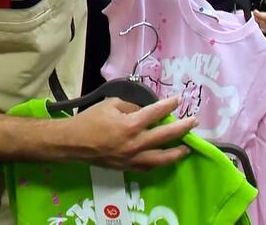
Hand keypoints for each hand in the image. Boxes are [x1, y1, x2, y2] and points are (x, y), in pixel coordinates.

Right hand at [68, 96, 196, 170]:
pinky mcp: (126, 167)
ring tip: (186, 148)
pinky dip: (158, 163)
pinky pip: (147, 167)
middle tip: (194, 122)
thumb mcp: (111, 104)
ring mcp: (131, 158)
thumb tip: (145, 109)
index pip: (156, 113)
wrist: (72, 143)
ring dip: (176, 153)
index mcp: (131, 125)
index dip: (169, 105)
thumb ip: (131, 106)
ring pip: (160, 158)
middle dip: (182, 128)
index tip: (179, 99)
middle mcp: (135, 143)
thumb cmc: (90, 120)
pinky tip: (164, 160)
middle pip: (165, 136)